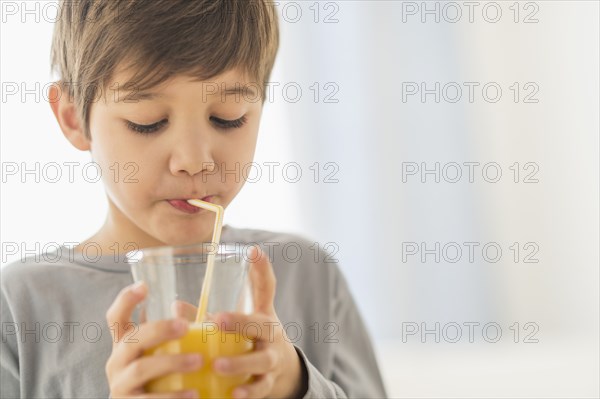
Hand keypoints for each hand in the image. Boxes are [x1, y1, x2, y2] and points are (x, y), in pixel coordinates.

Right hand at [104, 282, 202, 398]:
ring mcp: (120, 386)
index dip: (125, 300)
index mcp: (125, 345)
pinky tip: (194, 394)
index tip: (144, 285)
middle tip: (185, 327)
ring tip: (199, 361)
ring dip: (172, 362)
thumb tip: (181, 306)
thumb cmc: (164, 377)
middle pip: (132, 339)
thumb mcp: (167, 351)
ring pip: (141, 368)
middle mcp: (117, 362)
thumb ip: (177, 331)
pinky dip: (173, 397)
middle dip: (159, 330)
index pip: (116, 318)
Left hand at [211, 246, 306, 398]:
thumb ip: (208, 313)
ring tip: (217, 367)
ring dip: (239, 364)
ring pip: (260, 362)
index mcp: (262, 315)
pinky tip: (233, 396)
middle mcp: (270, 335)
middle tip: (217, 321)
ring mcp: (271, 360)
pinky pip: (260, 390)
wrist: (282, 369)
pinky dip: (248, 393)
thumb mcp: (241, 320)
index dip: (260, 271)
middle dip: (240, 323)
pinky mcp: (268, 384)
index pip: (263, 289)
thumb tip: (174, 304)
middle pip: (260, 327)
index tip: (246, 262)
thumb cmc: (253, 337)